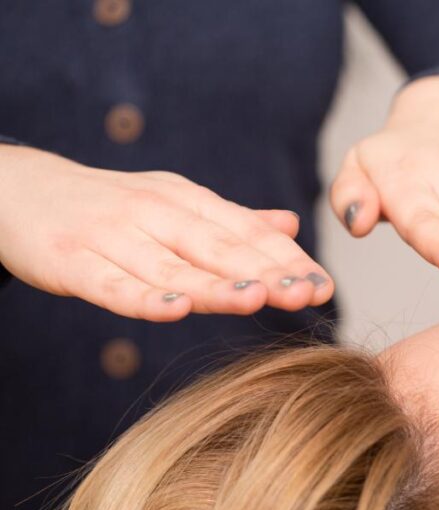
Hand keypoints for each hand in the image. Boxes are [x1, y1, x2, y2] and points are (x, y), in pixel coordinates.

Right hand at [0, 145, 333, 320]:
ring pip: (172, 266)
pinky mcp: (71, 259)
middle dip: (268, 271)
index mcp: (186, 202)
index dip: (287, 259)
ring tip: (257, 297)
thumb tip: (290, 225)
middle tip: (309, 294)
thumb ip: (231, 221)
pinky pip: (112, 283)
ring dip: (216, 283)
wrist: (17, 188)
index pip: (247, 232)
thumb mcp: (173, 204)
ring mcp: (112, 236)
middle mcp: (155, 214)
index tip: (325, 285)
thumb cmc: (110, 207)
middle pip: (219, 247)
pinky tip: (174, 310)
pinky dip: (142, 296)